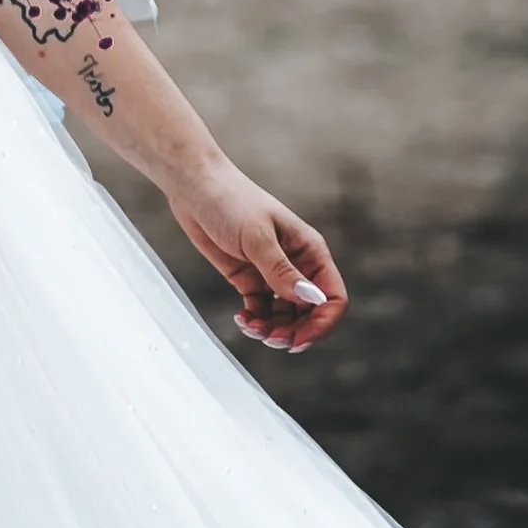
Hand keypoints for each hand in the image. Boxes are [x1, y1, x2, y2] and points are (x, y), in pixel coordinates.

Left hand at [167, 161, 347, 352]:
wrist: (195, 188)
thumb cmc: (230, 200)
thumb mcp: (256, 236)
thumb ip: (281, 270)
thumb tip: (310, 300)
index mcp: (310, 251)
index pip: (331, 297)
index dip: (322, 323)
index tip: (298, 339)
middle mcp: (296, 264)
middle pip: (310, 314)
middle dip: (294, 333)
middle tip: (270, 339)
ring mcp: (273, 273)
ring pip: (286, 317)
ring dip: (273, 331)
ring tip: (251, 328)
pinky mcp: (250, 279)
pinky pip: (262, 311)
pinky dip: (255, 321)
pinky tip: (241, 318)